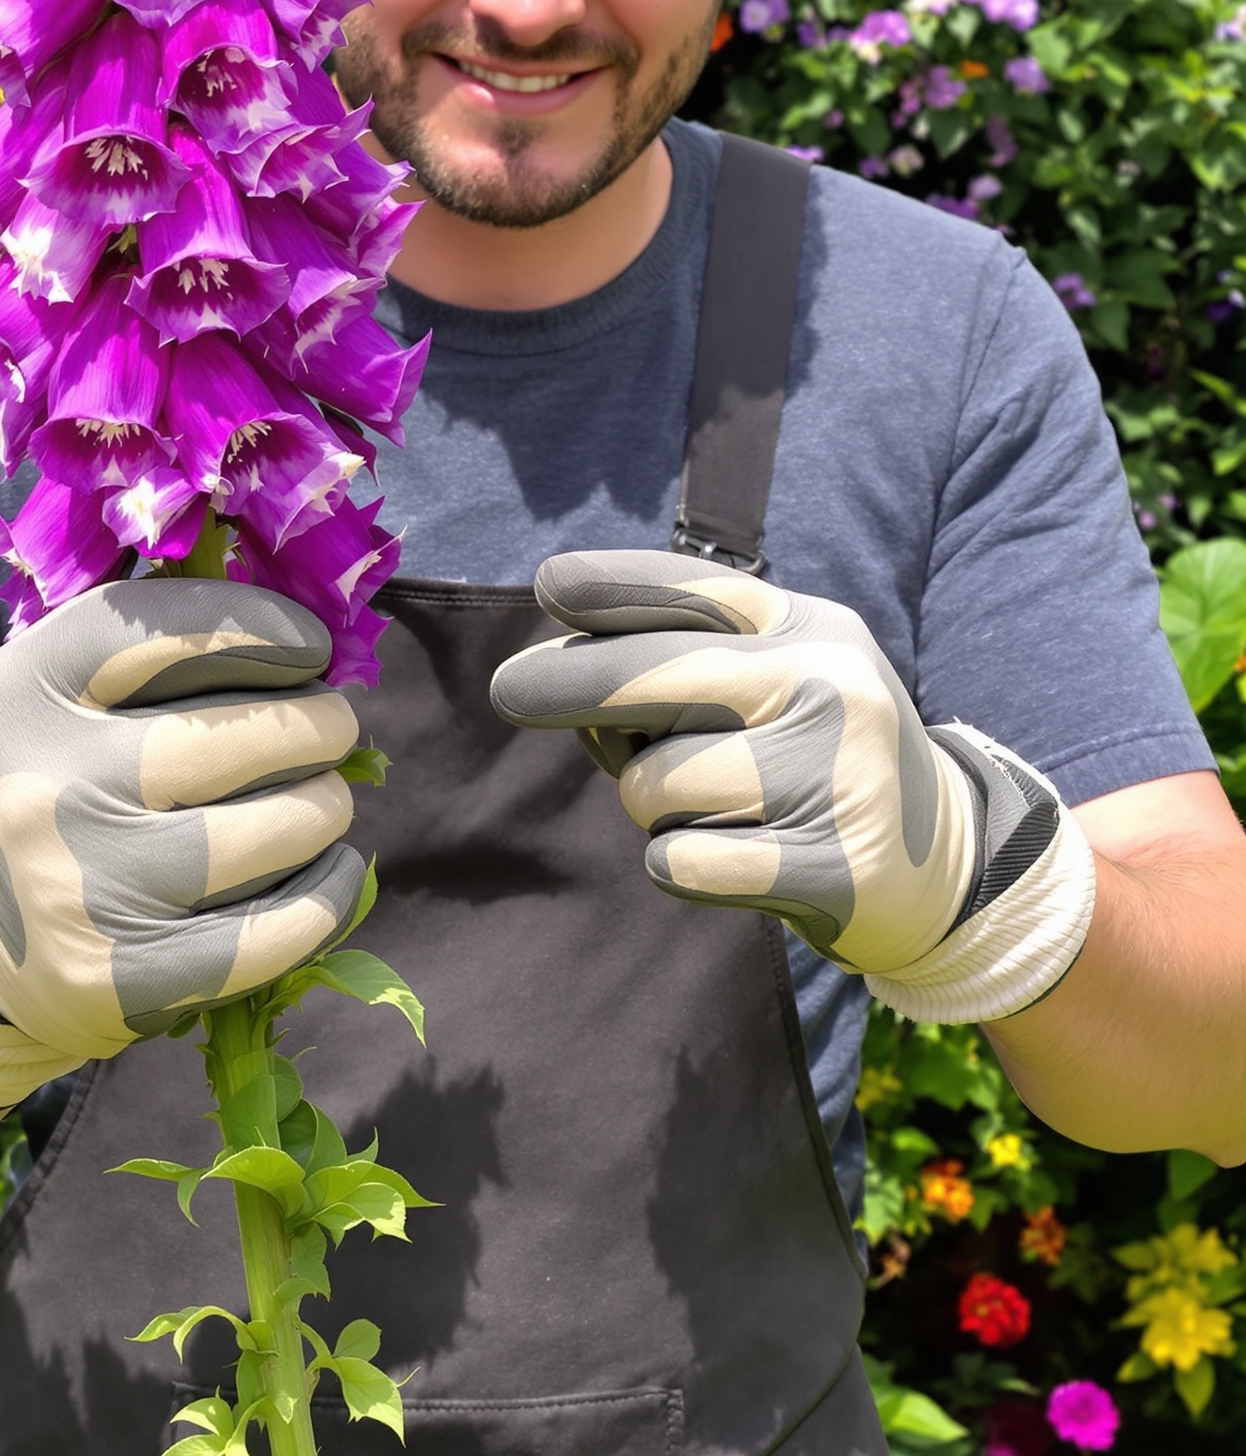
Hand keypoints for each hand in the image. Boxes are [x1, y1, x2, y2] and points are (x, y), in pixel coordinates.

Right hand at [0, 579, 364, 1111]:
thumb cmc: (63, 780)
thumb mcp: (66, 690)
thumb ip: (164, 644)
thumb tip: (312, 634)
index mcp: (22, 693)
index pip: (162, 630)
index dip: (260, 627)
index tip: (312, 646)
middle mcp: (44, 788)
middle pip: (241, 735)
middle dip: (317, 725)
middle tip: (330, 728)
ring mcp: (86, 892)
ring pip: (278, 825)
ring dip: (327, 805)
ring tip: (322, 800)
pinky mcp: (131, 980)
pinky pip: (282, 928)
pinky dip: (330, 892)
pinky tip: (331, 869)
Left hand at [490, 551, 1095, 1024]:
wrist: (946, 864)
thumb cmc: (818, 754)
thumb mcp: (782, 676)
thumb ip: (687, 658)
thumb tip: (555, 670)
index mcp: (810, 628)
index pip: (695, 593)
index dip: (613, 588)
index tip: (550, 586)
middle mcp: (828, 686)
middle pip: (652, 679)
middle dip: (564, 686)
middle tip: (509, 692)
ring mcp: (833, 777)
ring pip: (655, 786)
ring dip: (650, 805)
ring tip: (707, 808)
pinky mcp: (828, 869)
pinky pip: (682, 864)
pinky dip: (676, 865)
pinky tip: (724, 859)